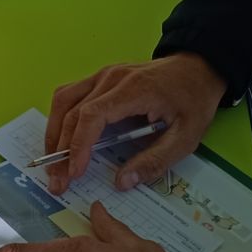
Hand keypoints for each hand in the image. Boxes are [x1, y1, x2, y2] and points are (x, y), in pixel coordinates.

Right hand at [45, 53, 226, 194]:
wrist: (197, 68)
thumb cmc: (193, 102)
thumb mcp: (186, 138)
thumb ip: (154, 161)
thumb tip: (121, 183)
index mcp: (134, 90)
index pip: (93, 115)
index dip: (79, 145)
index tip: (75, 172)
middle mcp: (111, 77)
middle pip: (72, 112)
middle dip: (61, 150)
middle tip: (57, 182)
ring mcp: (103, 74)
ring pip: (64, 101)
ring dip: (54, 134)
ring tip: (53, 164)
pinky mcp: (100, 77)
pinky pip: (70, 94)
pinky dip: (59, 118)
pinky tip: (61, 139)